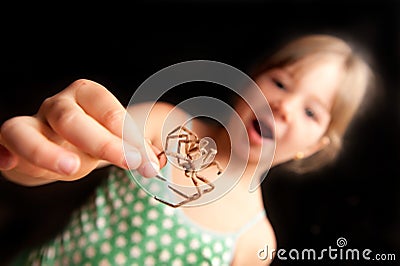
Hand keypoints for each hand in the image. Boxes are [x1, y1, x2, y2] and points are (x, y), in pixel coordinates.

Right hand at [0, 79, 164, 185]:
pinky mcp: (11, 143)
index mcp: (87, 97)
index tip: (147, 159)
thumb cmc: (94, 139)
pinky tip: (9, 163)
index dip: (128, 133)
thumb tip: (159, 160)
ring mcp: (32, 123)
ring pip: (28, 130)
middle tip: (130, 164)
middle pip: (72, 118)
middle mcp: (58, 106)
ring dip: (48, 151)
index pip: (107, 109)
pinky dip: (4, 153)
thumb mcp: (118, 139)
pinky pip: (3, 143)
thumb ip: (136, 146)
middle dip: (102, 142)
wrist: (62, 146)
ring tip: (70, 169)